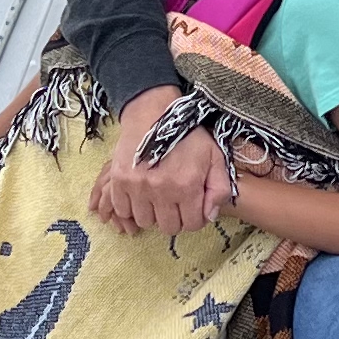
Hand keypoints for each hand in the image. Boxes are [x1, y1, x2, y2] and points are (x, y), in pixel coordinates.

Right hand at [90, 91, 231, 235]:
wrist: (153, 112)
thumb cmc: (187, 134)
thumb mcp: (214, 156)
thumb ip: (219, 188)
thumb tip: (209, 216)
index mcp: (187, 185)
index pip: (193, 224)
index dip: (195, 218)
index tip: (192, 207)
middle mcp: (161, 190)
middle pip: (169, 227)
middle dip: (175, 218)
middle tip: (175, 203)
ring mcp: (138, 187)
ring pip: (146, 221)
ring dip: (153, 214)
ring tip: (157, 199)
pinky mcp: (120, 181)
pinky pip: (123, 210)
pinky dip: (131, 207)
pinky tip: (140, 196)